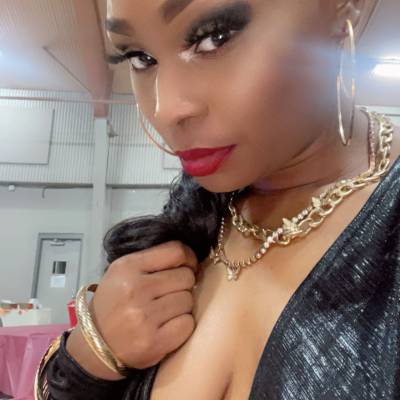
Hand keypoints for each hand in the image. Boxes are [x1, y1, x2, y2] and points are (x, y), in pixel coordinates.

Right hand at [67, 241, 197, 379]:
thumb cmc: (114, 303)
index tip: (189, 265)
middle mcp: (135, 290)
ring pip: (188, 300)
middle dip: (183, 284)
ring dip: (182, 305)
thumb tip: (190, 258)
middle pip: (186, 276)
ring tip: (165, 310)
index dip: (189, 257)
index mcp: (128, 267)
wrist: (95, 345)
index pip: (176, 252)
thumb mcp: (123, 271)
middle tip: (170, 292)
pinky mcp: (154, 343)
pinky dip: (182, 325)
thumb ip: (153, 260)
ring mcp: (144, 318)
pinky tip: (167, 326)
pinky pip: (187, 324)